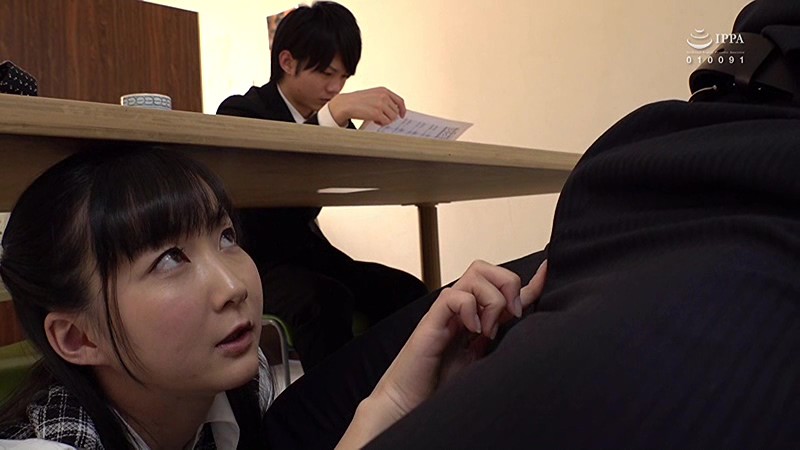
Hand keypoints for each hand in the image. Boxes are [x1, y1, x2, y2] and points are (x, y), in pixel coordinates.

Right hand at [328, 87, 405, 126]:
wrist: (346, 104)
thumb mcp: (373, 95)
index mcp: (383, 90)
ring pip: (392, 118)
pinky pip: (386, 122)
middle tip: (380, 117)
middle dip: (389, 116)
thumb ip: (384, 99)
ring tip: (376, 118)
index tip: (402, 115)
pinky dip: (381, 123)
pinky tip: (374, 120)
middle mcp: (384, 96)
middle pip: (396, 111)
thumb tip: (395, 111)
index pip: (399, 100)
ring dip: (385, 120)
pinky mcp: (377, 113)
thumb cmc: (358, 101)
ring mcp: (381, 104)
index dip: (402, 109)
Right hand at [337, 259, 547, 447]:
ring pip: (474, 275)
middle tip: (512, 315)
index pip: (502, 286)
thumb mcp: (485, 360)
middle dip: (508, 285)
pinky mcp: (432, 322)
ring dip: (491, 298)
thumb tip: (532, 330)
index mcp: (475, 317)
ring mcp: (446, 313)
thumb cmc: (441, 386)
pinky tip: (474, 331)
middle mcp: (461, 309)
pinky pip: (453, 296)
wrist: (408, 404)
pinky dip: (470, 308)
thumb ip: (505, 340)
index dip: (529, 280)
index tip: (549, 273)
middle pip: (487, 268)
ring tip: (489, 329)